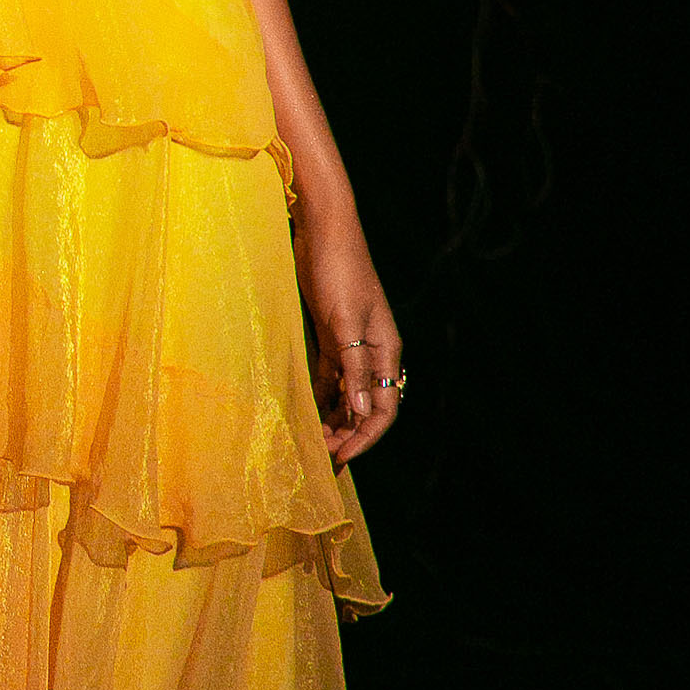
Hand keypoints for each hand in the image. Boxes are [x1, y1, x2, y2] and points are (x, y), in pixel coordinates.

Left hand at [292, 198, 402, 468]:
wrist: (324, 231)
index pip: (383, 408)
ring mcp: (351, 345)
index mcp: (385, 350)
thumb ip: (352, 366)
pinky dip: (320, 398)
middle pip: (365, 407)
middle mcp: (372, 353)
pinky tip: (304, 413)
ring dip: (333, 420)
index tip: (340, 458)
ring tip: (310, 443)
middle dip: (346, 435)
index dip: (364, 438)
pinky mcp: (331, 337)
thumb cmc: (338, 270)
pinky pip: (329, 378)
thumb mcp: (344, 321)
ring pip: (346, 395)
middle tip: (318, 458)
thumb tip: (361, 412)